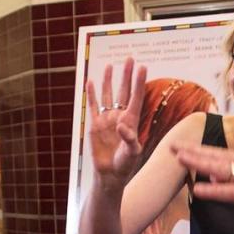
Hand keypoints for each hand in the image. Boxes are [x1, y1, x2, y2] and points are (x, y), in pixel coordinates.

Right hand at [86, 57, 147, 188]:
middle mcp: (120, 117)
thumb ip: (129, 137)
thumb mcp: (132, 151)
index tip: (142, 67)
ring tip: (110, 65)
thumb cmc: (126, 164)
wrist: (110, 174)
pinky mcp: (95, 125)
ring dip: (109, 81)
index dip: (139, 82)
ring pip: (108, 95)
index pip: (136, 97)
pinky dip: (91, 94)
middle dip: (126, 75)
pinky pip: (93, 106)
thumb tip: (120, 124)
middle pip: (123, 91)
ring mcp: (107, 119)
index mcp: (132, 121)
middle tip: (129, 58)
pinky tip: (91, 81)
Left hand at [173, 143, 233, 226]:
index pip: (219, 153)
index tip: (180, 146)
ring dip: (200, 164)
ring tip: (181, 160)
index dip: (198, 150)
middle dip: (193, 152)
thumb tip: (211, 179)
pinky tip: (199, 191)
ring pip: (221, 169)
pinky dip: (214, 191)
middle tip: (173, 146)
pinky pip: (231, 192)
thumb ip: (232, 179)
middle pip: (216, 156)